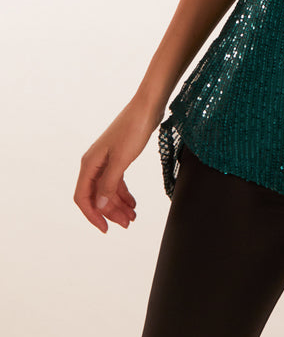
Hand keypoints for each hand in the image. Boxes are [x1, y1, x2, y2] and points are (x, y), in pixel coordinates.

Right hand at [74, 97, 163, 232]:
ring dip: (118, 205)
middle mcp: (94, 163)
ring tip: (133, 217)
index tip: (105, 229)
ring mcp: (106, 160)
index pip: (83, 197)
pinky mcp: (118, 157)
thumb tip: (99, 205)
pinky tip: (133, 203)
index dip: (92, 215)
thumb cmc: (134, 129)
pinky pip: (116, 181)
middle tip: (127, 225)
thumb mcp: (122, 160)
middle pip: (97, 195)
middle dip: (110, 212)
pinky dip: (124, 193)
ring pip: (108, 190)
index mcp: (90, 164)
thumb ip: (109, 184)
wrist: (147, 106)